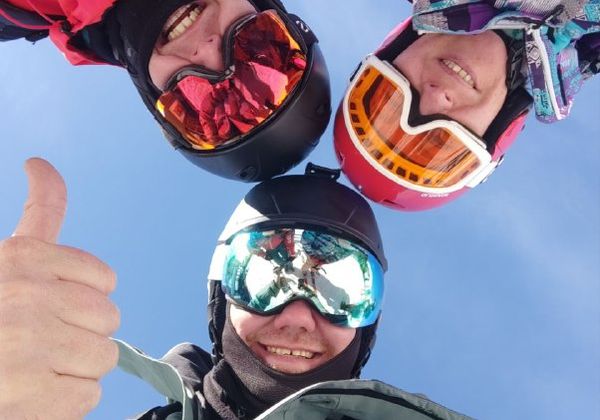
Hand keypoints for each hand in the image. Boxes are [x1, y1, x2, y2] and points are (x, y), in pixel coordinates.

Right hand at [0, 159, 119, 419]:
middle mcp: (28, 296)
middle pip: (109, 318)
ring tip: (34, 368)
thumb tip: (40, 164)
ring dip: (74, 368)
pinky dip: (65, 402)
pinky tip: (31, 395)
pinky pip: (88, 396)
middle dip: (82, 333)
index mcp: (23, 258)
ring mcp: (31, 345)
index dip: (84, 299)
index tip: (53, 307)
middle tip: (39, 342)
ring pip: (103, 356)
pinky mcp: (33, 394)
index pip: (104, 279)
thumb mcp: (8, 257)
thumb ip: (40, 211)